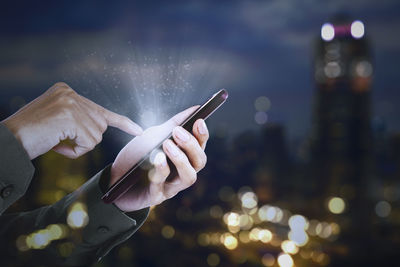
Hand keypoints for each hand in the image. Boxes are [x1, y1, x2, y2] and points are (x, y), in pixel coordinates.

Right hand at [2, 82, 142, 158]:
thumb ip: (76, 118)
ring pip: (96, 135)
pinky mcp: (70, 116)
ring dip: (79, 146)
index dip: (121, 122)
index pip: (100, 108)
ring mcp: (70, 103)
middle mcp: (70, 93)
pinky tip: (56, 145)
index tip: (139, 130)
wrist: (8, 141)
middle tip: (60, 140)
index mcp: (66, 91)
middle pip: (100, 124)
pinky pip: (89, 143)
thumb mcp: (55, 121)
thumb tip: (98, 127)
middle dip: (86, 139)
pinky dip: (75, 151)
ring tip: (56, 141)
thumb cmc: (30, 135)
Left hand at [110, 107, 208, 211]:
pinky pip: (162, 186)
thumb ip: (173, 124)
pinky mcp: (156, 196)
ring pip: (189, 176)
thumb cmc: (136, 157)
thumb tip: (195, 109)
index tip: (199, 120)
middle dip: (192, 145)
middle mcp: (182, 172)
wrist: (112, 178)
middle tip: (178, 132)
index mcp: (183, 156)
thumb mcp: (153, 136)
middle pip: (199, 161)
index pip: (200, 145)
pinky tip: (156, 158)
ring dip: (180, 159)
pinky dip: (160, 170)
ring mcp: (171, 186)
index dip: (202, 134)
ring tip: (167, 145)